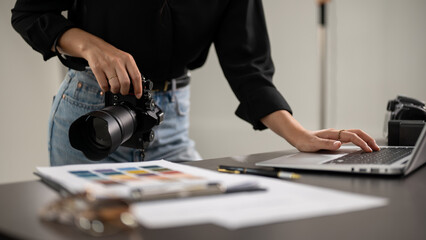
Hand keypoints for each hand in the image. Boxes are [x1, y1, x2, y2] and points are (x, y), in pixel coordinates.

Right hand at [56, 28, 142, 97]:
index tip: (138, 95)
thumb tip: (135, 87)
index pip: (136, 76)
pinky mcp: (97, 68)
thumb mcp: (124, 59)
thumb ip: (130, 71)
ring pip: (115, 85)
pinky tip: (106, 85)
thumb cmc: (111, 55)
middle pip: (125, 83)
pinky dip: (106, 89)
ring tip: (114, 88)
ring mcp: (107, 65)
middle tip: (123, 91)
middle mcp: (118, 62)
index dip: (138, 88)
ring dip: (115, 90)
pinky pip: (104, 85)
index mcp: (127, 59)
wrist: (94, 46)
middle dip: (125, 91)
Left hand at [261, 110, 379, 152]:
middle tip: (377, 148)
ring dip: (365, 139)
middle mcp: (336, 133)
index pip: (352, 137)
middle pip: (357, 133)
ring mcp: (337, 135)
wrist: (298, 136)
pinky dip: (359, 141)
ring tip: (373, 147)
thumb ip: (326, 144)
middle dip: (368, 139)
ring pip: (355, 134)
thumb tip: (338, 144)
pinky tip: (362, 146)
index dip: (361, 143)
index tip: (368, 150)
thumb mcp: (314, 144)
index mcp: (333, 134)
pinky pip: (351, 137)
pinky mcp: (335, 138)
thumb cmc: (304, 140)